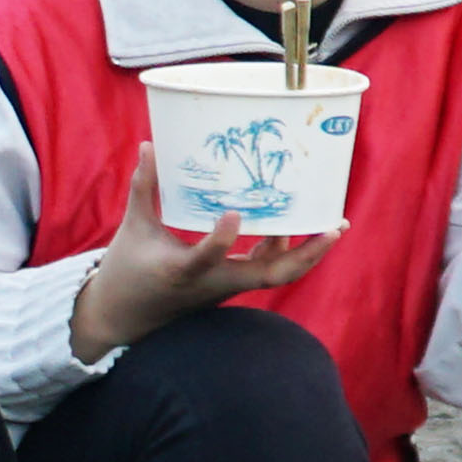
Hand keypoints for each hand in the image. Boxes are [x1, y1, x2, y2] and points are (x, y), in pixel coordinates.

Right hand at [64, 146, 340, 365]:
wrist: (127, 317)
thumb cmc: (126, 270)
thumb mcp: (133, 228)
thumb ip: (144, 187)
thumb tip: (149, 144)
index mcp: (182, 271)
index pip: (206, 259)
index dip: (222, 240)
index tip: (233, 213)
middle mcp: (213, 282)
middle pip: (270, 277)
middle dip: (306, 254)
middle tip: (334, 227)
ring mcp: (226, 286)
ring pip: (275, 275)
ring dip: (305, 252)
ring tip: (333, 224)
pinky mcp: (230, 283)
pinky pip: (265, 269)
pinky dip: (283, 248)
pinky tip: (293, 223)